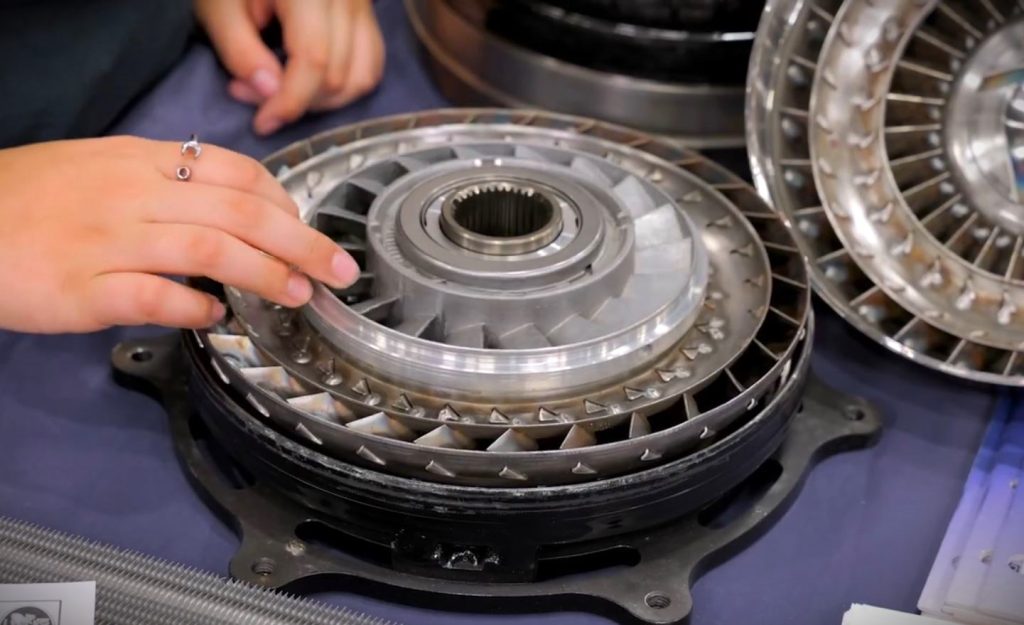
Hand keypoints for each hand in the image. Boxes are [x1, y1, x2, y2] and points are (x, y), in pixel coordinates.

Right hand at [0, 137, 358, 332]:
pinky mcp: (81, 289)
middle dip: (302, 242)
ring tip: (298, 293)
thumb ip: (167, 183)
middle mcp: (133, 195)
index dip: (285, 204)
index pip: (236, 174)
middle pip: (240, 214)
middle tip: (340, 271)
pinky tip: (216, 317)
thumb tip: (234, 207)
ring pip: (209, 250)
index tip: (307, 229)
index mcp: (141, 162)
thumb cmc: (33, 199)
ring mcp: (108, 241)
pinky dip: (193, 306)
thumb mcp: (103, 168)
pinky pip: (152, 296)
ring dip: (265, 274)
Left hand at [195, 0, 385, 134]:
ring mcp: (363, 6)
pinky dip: (344, 85)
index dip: (289, 102)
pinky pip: (370, 64)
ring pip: (361, 77)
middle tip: (251, 92)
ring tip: (282, 89)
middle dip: (297, 100)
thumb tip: (270, 94)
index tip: (263, 123)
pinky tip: (311, 82)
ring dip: (323, 101)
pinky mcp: (366, 15)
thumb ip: (240, 50)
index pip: (314, 60)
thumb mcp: (219, 6)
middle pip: (338, 76)